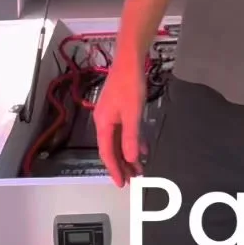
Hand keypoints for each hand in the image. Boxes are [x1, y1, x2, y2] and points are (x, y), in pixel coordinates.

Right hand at [94, 57, 145, 187]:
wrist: (130, 60)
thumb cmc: (129, 83)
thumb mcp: (132, 113)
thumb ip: (131, 137)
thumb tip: (130, 158)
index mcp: (103, 123)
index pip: (107, 153)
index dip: (114, 169)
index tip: (121, 183)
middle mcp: (103, 120)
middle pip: (111, 149)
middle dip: (121, 165)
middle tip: (132, 179)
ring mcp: (110, 114)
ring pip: (118, 141)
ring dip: (127, 154)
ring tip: (137, 167)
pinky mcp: (118, 109)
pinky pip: (123, 131)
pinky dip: (131, 141)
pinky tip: (140, 147)